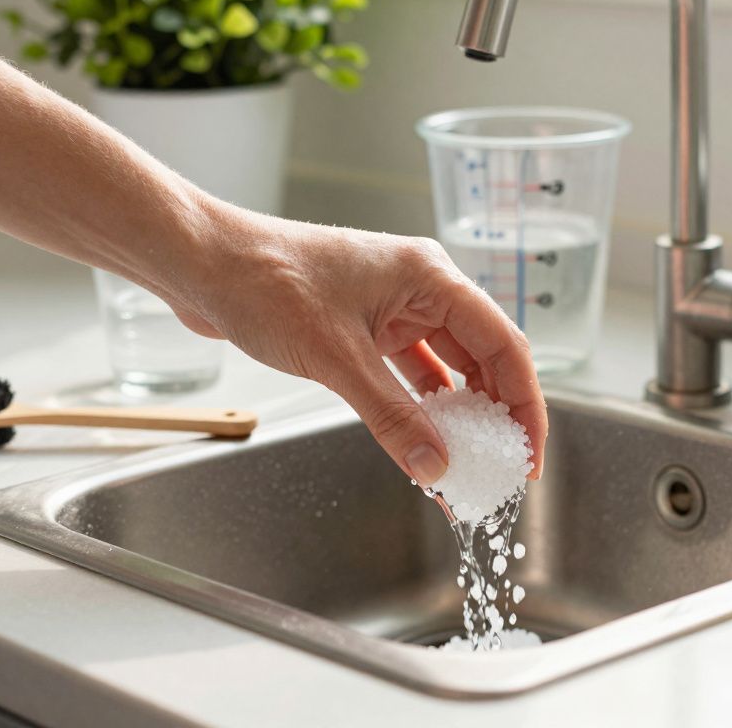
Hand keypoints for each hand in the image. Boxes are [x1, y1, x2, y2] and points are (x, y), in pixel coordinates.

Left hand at [160, 200, 547, 485]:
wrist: (201, 263)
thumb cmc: (264, 282)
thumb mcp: (336, 358)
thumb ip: (392, 416)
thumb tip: (436, 467)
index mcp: (430, 277)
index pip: (503, 345)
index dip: (525, 403)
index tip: (529, 452)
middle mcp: (420, 288)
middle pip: (481, 357)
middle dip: (496, 413)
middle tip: (504, 467)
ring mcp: (392, 307)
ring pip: (445, 368)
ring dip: (458, 414)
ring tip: (470, 463)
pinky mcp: (364, 326)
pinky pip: (409, 373)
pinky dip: (420, 408)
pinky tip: (426, 441)